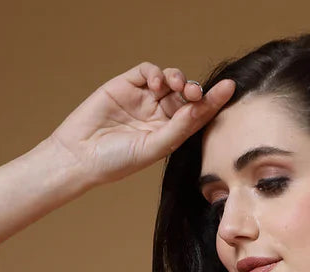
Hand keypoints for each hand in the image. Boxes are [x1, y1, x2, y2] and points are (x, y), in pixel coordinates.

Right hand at [46, 62, 235, 186]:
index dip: (213, 101)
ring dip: (178, 78)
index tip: (229, 89)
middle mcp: (158, 115)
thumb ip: (178, 128)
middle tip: (195, 93)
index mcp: (169, 134)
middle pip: (185, 95)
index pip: (196, 115)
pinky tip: (157, 82)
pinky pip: (147, 71)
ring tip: (176, 86)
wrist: (80, 156)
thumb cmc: (116, 161)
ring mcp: (142, 99)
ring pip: (170, 80)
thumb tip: (201, 108)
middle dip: (194, 90)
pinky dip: (156, 72)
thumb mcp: (153, 147)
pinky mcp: (125, 85)